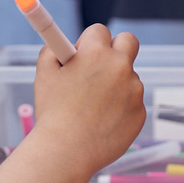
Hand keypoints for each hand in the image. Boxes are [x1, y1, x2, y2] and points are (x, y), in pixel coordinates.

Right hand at [0, 25, 145, 182]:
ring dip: (115, 85)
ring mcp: (134, 91)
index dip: (89, 42)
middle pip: (128, 41)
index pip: (100, 31)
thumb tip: (63, 45)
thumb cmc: (53, 113)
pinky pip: (131, 103)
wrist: (67, 152)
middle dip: (117, 48)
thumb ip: (53, 51)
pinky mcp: (140, 113)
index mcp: (97, 53)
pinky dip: (119, 109)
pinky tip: (101, 123)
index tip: (83, 53)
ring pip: (128, 78)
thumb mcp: (44, 74)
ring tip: (91, 108)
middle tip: (101, 64)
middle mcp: (121, 67)